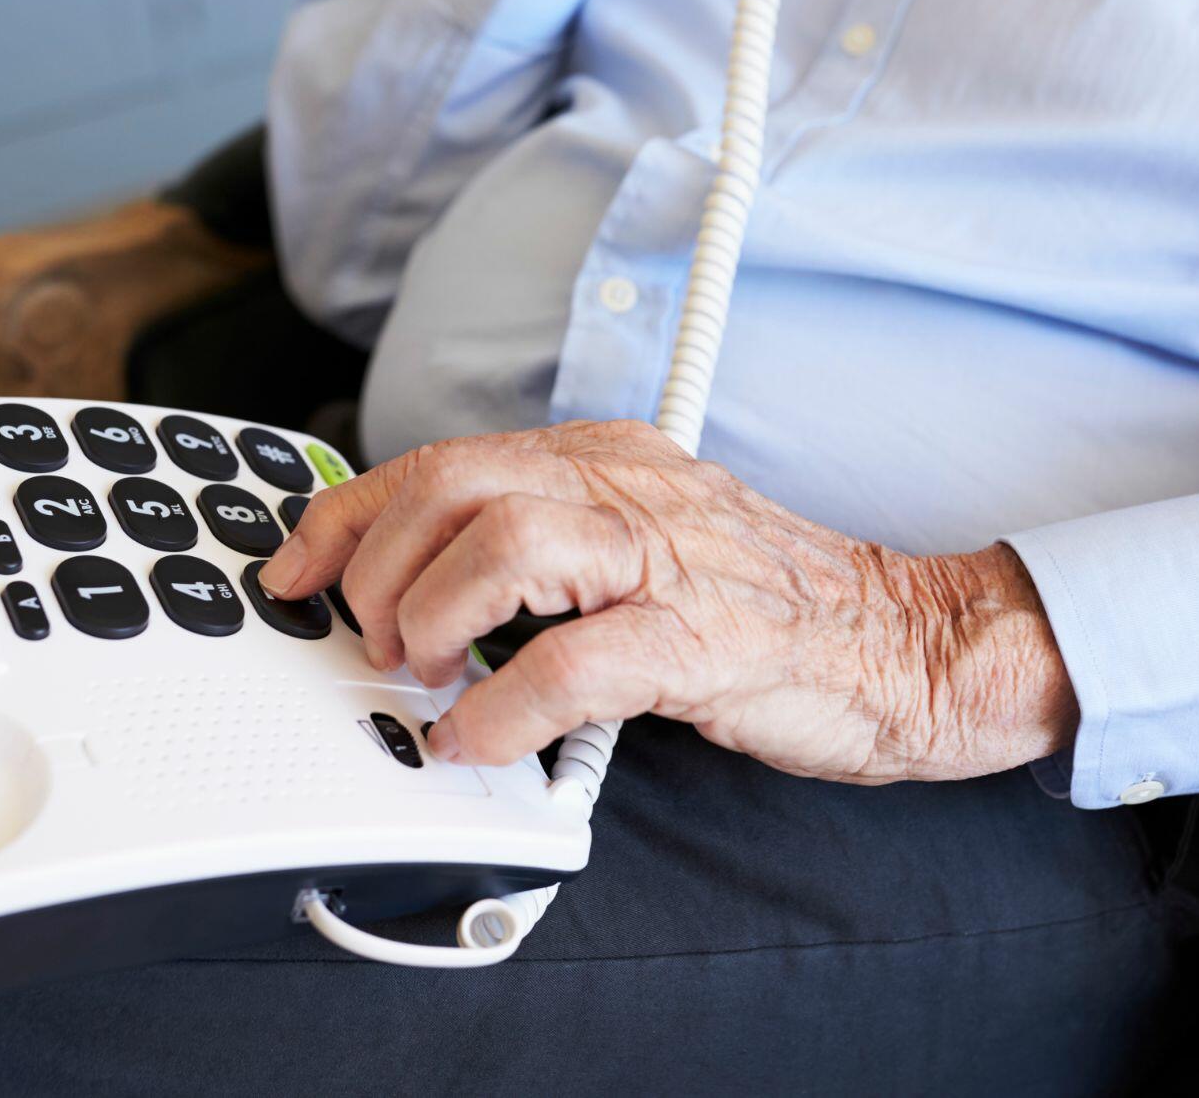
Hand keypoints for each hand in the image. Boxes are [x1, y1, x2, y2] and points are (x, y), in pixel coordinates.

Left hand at [259, 421, 1076, 781]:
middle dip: (381, 563)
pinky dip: (502, 708)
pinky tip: (481, 738)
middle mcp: (632, 488)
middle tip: (375, 637)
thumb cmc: (769, 605)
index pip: (445, 459)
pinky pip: (572, 663)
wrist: (901, 643)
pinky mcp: (702, 638)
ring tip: (428, 672)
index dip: (350, 514)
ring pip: (505, 539)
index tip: (297, 569)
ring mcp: (669, 558)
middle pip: (457, 481)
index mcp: (609, 459)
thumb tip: (426, 591)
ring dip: (435, 614)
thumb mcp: (648, 541)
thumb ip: (551, 547)